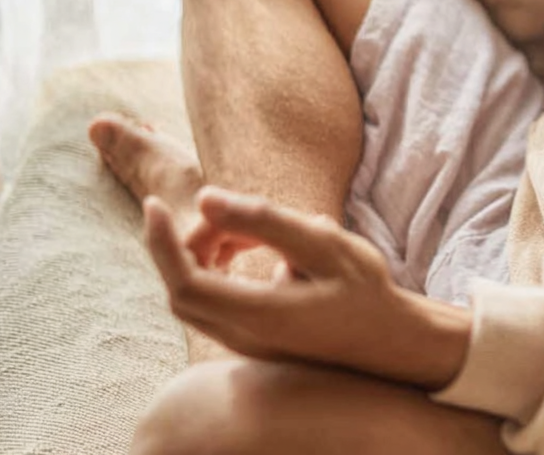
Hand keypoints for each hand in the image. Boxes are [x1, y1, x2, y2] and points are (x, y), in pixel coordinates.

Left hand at [143, 187, 470, 390]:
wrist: (390, 340)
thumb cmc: (364, 290)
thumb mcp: (324, 244)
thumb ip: (265, 221)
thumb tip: (205, 198)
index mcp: (259, 316)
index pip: (185, 282)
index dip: (160, 243)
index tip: (153, 205)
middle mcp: (243, 338)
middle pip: (181, 289)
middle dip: (187, 243)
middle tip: (228, 214)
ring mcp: (243, 346)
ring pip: (192, 297)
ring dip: (202, 256)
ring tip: (247, 231)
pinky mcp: (248, 342)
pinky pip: (210, 303)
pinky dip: (213, 270)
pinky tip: (248, 249)